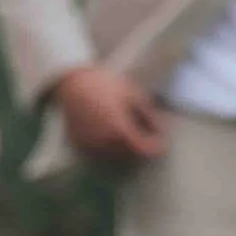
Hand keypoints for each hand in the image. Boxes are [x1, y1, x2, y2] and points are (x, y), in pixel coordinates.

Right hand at [53, 66, 167, 160]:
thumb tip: (160, 128)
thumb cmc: (104, 85)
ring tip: (127, 133)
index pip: (144, 149)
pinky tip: (109, 134)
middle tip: (146, 134)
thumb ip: (150, 115)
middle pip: (130, 154)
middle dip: (140, 146)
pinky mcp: (78, 142)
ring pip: (114, 155)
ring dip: (124, 148)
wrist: (71, 81)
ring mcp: (89, 144)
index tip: (163, 142)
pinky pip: (98, 151)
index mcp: (119, 131)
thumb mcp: (134, 95)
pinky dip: (107, 147)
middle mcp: (104, 142)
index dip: (156, 146)